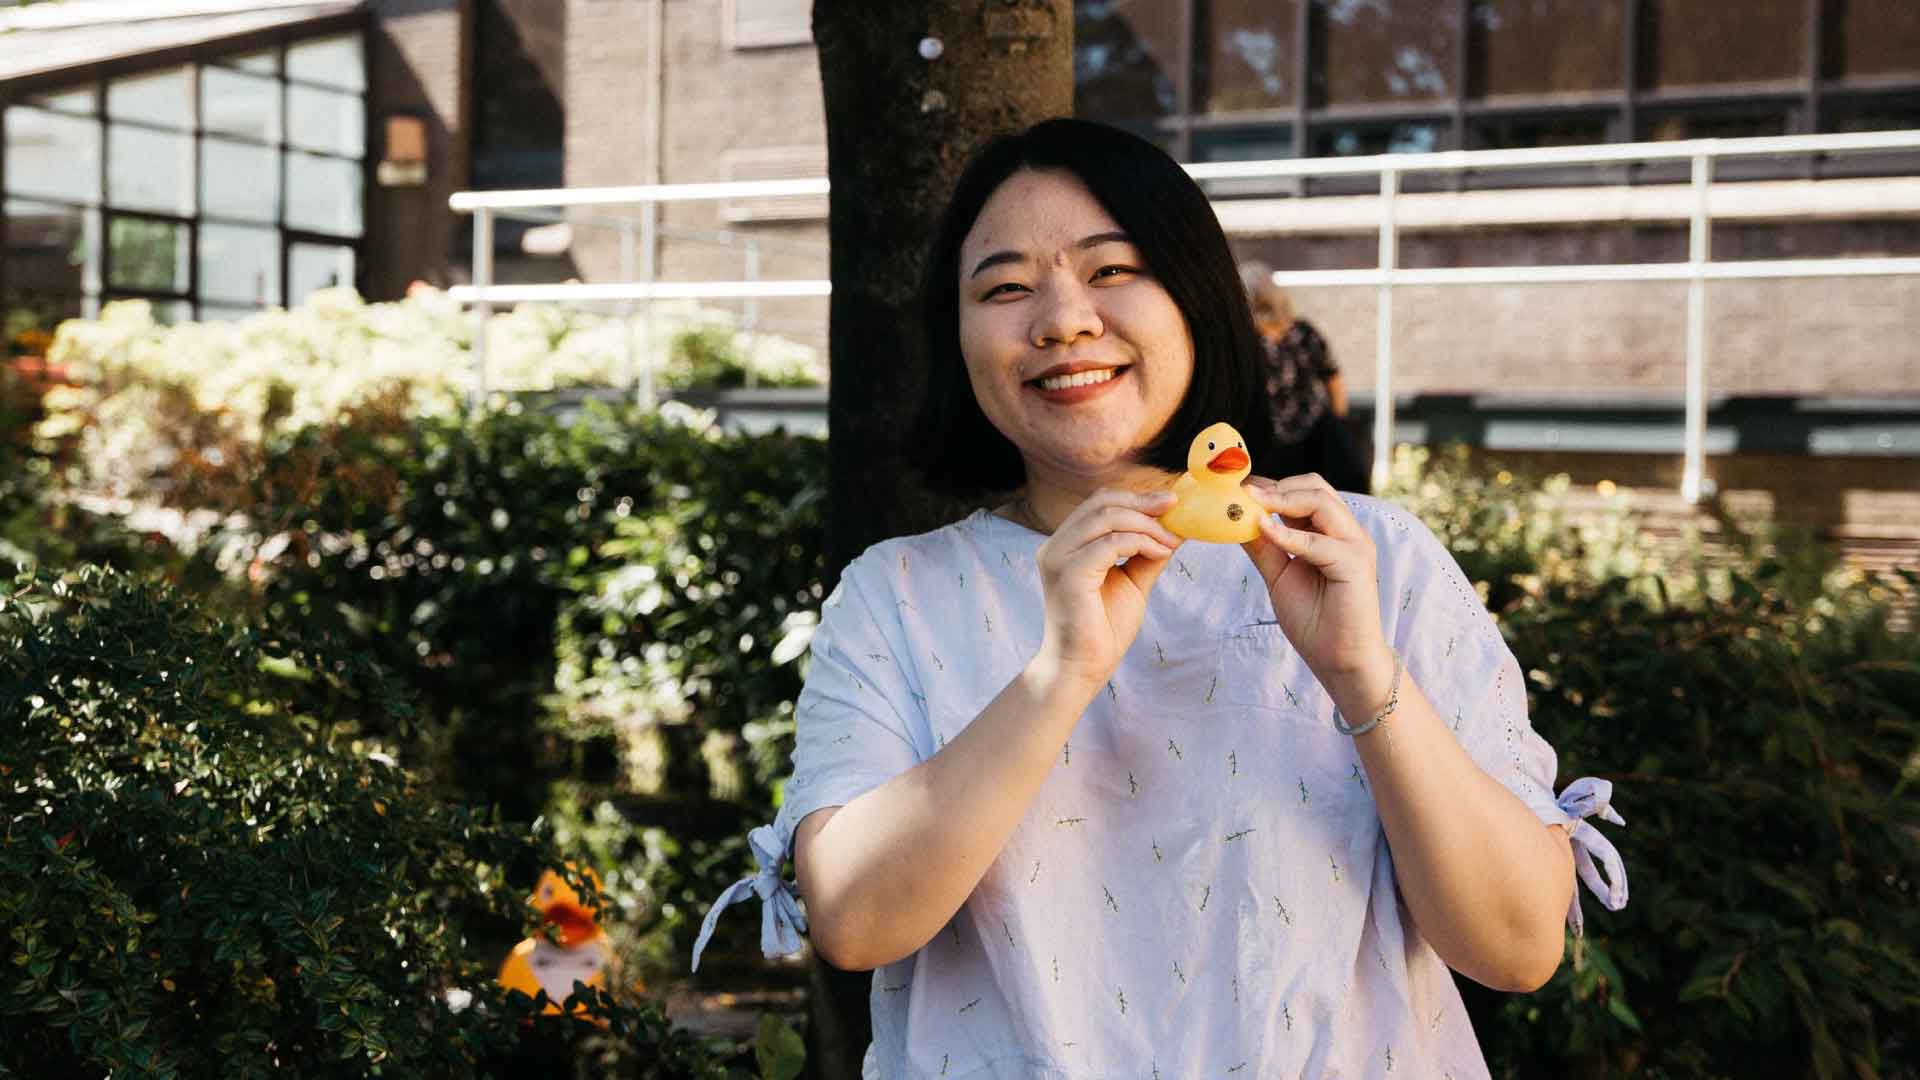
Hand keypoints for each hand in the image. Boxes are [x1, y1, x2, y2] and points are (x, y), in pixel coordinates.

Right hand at [1030, 488, 1183, 690]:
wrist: (1083, 667)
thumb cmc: (1103, 628)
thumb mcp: (1133, 581)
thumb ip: (1147, 553)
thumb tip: (1176, 528)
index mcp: (1066, 544)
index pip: (1099, 503)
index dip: (1136, 497)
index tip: (1170, 503)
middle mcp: (1056, 545)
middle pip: (1101, 502)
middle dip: (1143, 503)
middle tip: (1175, 509)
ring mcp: (1058, 558)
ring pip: (1107, 518)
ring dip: (1146, 525)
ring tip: (1170, 541)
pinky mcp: (1069, 574)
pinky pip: (1109, 544)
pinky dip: (1140, 543)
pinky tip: (1159, 554)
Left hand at [1239, 474, 1393, 709]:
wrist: (1340, 660)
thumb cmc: (1314, 620)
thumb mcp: (1278, 575)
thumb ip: (1263, 546)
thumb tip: (1235, 519)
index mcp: (1330, 531)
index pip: (1305, 491)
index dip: (1271, 486)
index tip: (1235, 488)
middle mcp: (1346, 532)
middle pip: (1315, 487)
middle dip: (1277, 486)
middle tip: (1242, 493)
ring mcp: (1355, 545)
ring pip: (1321, 502)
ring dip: (1282, 500)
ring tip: (1251, 504)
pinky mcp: (1356, 564)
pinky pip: (1319, 542)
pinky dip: (1288, 534)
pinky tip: (1264, 530)